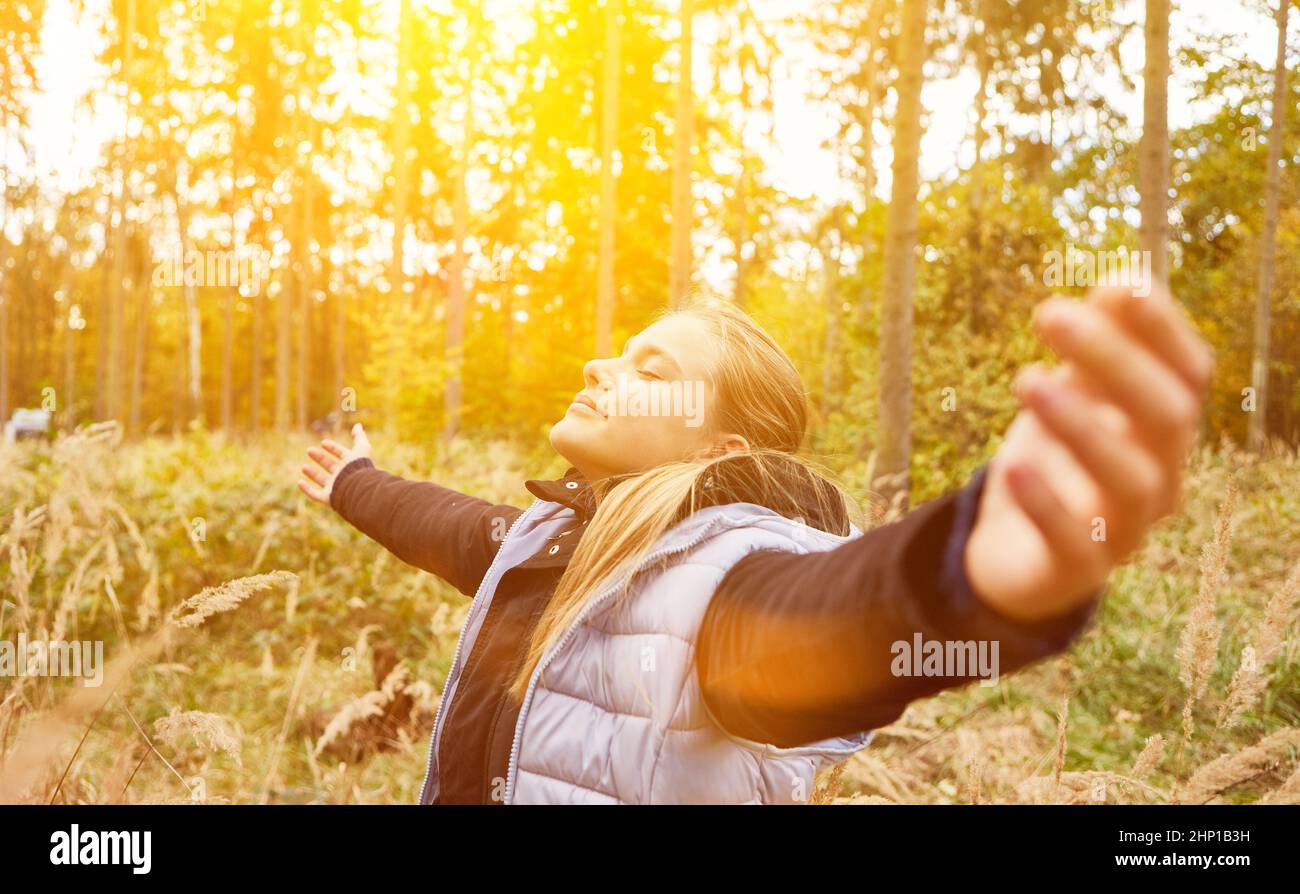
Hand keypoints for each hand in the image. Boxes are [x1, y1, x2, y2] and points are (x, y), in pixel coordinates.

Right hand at [298, 423, 372, 506]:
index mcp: (351, 464)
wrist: (357, 488)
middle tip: (309, 450)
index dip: (333, 448)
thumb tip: (358, 425)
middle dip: (320, 458)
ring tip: (303, 467)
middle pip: (330, 466)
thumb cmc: (358, 468)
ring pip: (322, 480)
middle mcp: (343, 476)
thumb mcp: (361, 448)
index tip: (323, 442)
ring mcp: (335, 488)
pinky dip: (306, 489)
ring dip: (312, 474)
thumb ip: (359, 436)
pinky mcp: (328, 498)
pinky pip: (315, 495)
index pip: (341, 454)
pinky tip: (299, 482)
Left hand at [964, 283, 1213, 621]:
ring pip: (1130, 479)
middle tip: (1048, 313)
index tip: (1119, 284)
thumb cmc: (1054, 461)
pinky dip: (1047, 505)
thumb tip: (1119, 284)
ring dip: (1081, 424)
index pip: (1189, 374)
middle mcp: (1161, 477)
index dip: (1163, 329)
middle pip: (1166, 416)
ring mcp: (1126, 528)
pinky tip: (1013, 467)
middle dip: (1114, 360)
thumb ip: (1093, 348)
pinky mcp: (1079, 571)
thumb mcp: (1070, 398)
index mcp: (1164, 430)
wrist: (1015, 554)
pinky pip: (1076, 543)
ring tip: (1025, 378)